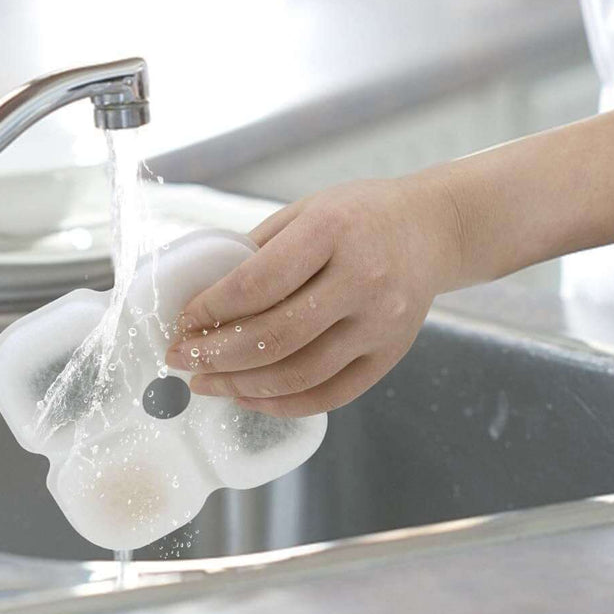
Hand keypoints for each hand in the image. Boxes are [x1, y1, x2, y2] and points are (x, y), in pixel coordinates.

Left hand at [166, 176, 462, 416]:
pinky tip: (249, 396)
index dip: (211, 308)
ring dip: (242, 386)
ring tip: (206, 384)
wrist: (432, 229)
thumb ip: (258, 250)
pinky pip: (331, 394)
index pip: (258, 282)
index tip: (181, 321)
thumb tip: (202, 297)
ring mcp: (380, 323)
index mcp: (332, 231)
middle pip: (275, 335)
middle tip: (180, 361)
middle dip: (216, 355)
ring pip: (300, 373)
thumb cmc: (360, 214)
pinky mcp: (391, 354)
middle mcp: (362, 279)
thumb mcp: (306, 210)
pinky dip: (283, 403)